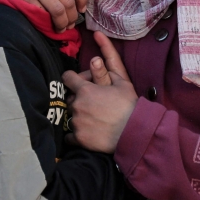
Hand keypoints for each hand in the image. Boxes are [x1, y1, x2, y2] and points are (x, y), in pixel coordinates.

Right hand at [0, 0, 87, 31]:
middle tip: (71, 24)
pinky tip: (46, 22)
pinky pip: (40, 11)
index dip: (82, 1)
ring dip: (62, 23)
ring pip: (57, 10)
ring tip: (61, 28)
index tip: (81, 10)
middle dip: (73, 17)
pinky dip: (45, 19)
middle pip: (69, 2)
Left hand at [64, 32, 136, 153]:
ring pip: (71, 116)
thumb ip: (108, 73)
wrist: (132, 131)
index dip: (71, 78)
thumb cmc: (129, 106)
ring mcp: (76, 122)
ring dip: (78, 116)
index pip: (67, 78)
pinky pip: (70, 136)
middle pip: (69, 99)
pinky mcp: (78, 138)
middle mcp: (77, 105)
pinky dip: (76, 134)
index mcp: (85, 90)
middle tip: (91, 104)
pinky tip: (86, 133)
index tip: (74, 82)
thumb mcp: (123, 84)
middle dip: (77, 100)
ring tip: (92, 120)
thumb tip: (98, 62)